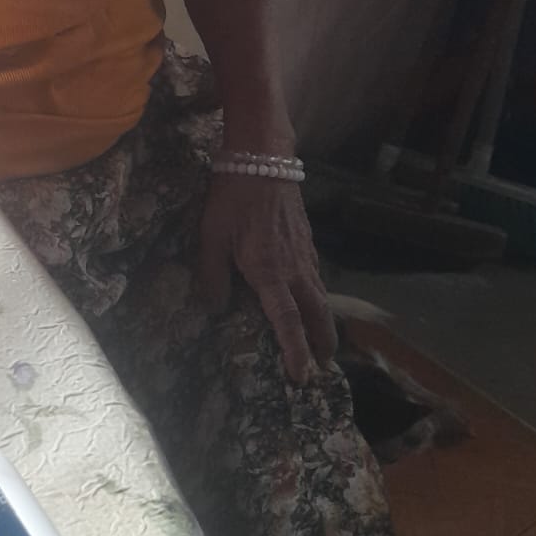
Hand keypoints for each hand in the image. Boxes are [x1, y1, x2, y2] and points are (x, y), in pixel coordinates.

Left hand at [197, 174, 335, 383]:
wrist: (262, 158)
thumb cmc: (232, 198)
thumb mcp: (211, 237)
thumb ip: (212, 276)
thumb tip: (214, 309)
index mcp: (270, 273)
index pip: (288, 322)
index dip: (296, 351)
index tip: (302, 376)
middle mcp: (295, 268)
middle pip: (317, 314)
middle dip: (322, 342)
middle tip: (324, 366)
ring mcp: (305, 252)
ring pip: (320, 294)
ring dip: (323, 320)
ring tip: (321, 339)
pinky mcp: (307, 238)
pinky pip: (316, 275)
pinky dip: (317, 294)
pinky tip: (308, 295)